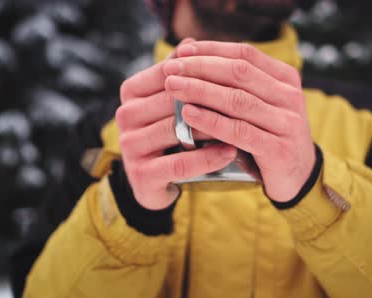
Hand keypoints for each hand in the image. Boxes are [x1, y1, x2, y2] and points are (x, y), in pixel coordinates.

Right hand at [117, 39, 237, 209]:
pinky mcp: (142, 174)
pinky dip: (208, 158)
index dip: (202, 72)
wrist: (154, 180)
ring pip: (177, 130)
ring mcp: (131, 146)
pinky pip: (180, 163)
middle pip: (173, 101)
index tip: (235, 74)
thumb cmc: (169, 132)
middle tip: (246, 99)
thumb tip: (191, 43)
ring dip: (213, 128)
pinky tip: (230, 152)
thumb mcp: (171, 101)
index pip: (168, 73)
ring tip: (244, 126)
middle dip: (210, 99)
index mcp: (131, 91)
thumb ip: (181, 74)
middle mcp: (125, 115)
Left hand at [162, 42, 315, 201]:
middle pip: (239, 73)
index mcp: (286, 79)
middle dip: (201, 68)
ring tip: (173, 87)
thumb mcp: (257, 105)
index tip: (182, 51)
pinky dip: (212, 121)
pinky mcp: (278, 150)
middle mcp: (290, 97)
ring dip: (201, 91)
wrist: (297, 176)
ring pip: (237, 100)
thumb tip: (189, 54)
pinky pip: (239, 131)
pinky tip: (189, 115)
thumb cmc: (267, 135)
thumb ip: (234, 84)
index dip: (211, 50)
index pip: (245, 55)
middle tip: (170, 69)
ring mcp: (287, 123)